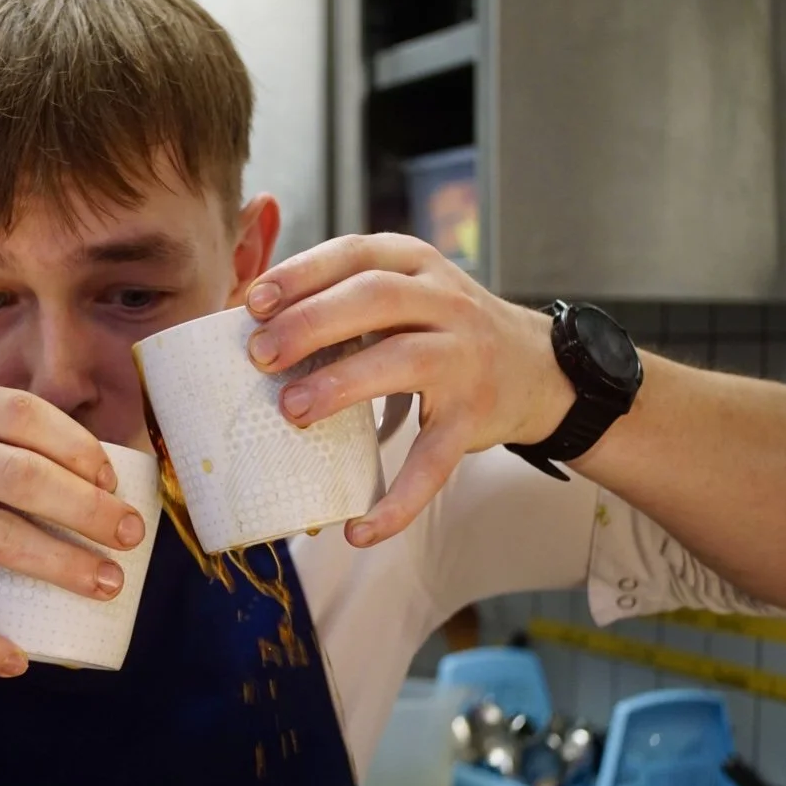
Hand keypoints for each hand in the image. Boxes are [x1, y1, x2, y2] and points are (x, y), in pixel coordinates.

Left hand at [242, 233, 572, 547]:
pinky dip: (398, 500)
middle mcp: (445, 302)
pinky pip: (434, 463)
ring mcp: (463, 359)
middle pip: (375, 298)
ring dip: (342, 385)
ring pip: (403, 362)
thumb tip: (247, 319)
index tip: (253, 303)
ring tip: (291, 410)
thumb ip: (339, 297)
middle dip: (312, 323)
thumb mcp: (403, 292)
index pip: (354, 254)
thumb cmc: (441, 329)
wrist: (538, 369)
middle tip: (261, 355)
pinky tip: (360, 531)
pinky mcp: (474, 418)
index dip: (301, 275)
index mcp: (414, 265)